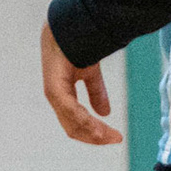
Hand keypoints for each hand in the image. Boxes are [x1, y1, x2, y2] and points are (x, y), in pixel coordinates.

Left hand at [42, 23, 121, 144]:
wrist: (65, 31)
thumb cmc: (74, 49)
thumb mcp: (90, 74)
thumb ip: (96, 92)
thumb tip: (105, 113)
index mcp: (63, 98)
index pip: (76, 124)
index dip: (94, 133)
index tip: (114, 137)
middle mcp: (57, 100)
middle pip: (74, 127)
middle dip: (96, 136)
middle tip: (116, 139)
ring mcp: (54, 95)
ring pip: (73, 122)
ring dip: (93, 131)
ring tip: (109, 137)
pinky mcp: (54, 90)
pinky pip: (70, 110)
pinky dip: (84, 120)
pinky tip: (97, 126)